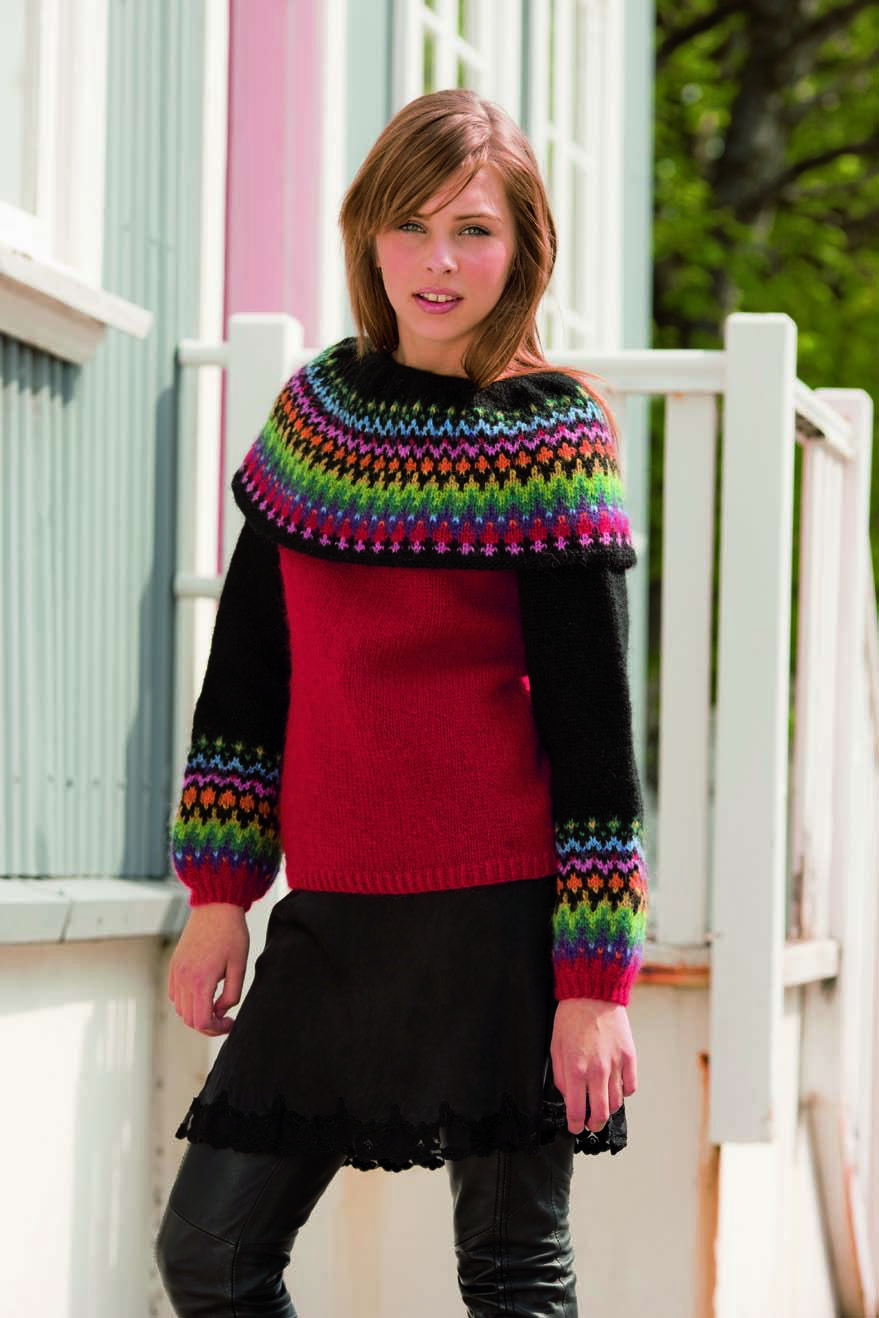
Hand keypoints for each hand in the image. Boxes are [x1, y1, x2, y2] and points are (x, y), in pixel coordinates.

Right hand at [167, 904, 249, 1036]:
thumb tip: (220, 1011)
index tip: (230, 1023)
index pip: (202, 1021)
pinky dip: (187, 1001)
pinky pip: (175, 994)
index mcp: (201, 980)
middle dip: (207, 1025)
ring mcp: (176, 972)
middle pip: (189, 1019)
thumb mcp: (239, 966)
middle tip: (225, 1019)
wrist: (216, 907)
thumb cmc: (231, 934)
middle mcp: (184, 978)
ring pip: (180, 1009)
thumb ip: (231, 994)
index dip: (217, 1029)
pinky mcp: (174, 965)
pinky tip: (203, 993)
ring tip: (215, 1005)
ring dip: (196, 1013)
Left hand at [550, 997, 636, 1134]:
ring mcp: (616, 1065)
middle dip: (594, 1124)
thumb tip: (568, 1096)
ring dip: (609, 1109)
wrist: (593, 994)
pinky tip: (616, 1087)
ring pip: (617, 1102)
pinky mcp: (629, 1057)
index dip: (575, 1124)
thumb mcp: (556, 1047)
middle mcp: (597, 1071)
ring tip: (603, 1104)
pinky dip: (624, 1091)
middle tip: (591, 1123)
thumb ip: (561, 1076)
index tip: (575, 1127)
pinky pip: (630, 1086)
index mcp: (575, 1070)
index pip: (576, 1110)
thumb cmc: (571, 1018)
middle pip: (600, 1113)